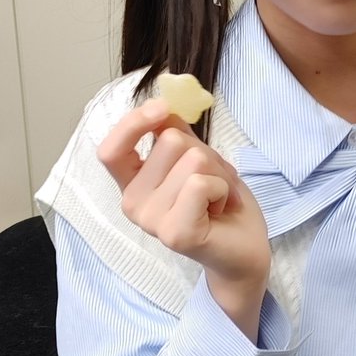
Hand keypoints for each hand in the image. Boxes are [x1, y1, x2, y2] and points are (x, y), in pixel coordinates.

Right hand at [98, 99, 270, 329]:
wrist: (245, 249)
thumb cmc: (220, 203)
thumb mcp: (198, 159)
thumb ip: (176, 134)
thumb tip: (163, 106)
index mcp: (134, 184)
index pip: (110, 150)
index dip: (132, 122)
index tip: (161, 108)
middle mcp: (133, 204)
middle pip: (170, 141)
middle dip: (205, 153)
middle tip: (214, 183)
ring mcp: (151, 221)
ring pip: (192, 159)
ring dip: (219, 174)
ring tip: (219, 198)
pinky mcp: (174, 233)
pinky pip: (200, 183)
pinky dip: (223, 189)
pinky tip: (221, 210)